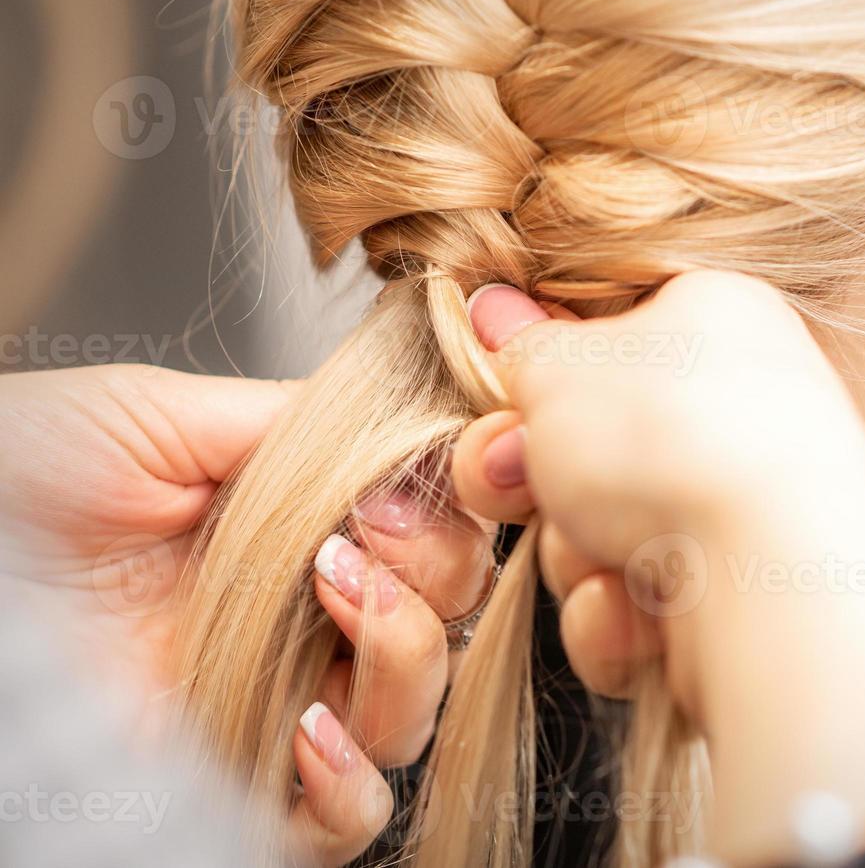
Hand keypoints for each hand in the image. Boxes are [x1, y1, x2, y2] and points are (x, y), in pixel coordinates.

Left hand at [0, 365, 496, 865]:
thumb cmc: (15, 481)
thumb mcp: (155, 416)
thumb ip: (286, 418)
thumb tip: (406, 423)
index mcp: (297, 533)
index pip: (433, 536)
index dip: (446, 515)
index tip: (397, 491)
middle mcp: (301, 624)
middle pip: (449, 623)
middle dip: (435, 573)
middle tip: (365, 536)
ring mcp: (275, 707)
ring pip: (412, 719)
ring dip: (406, 660)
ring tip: (335, 603)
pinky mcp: (233, 787)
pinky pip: (346, 820)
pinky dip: (351, 782)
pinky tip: (306, 730)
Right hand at [452, 270, 864, 702]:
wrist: (772, 572)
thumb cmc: (670, 437)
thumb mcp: (561, 365)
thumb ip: (521, 346)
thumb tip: (498, 309)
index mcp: (719, 318)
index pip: (612, 340)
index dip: (541, 377)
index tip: (501, 402)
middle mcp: (744, 409)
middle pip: (598, 447)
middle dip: (538, 480)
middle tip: (510, 480)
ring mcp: (749, 507)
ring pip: (610, 534)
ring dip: (576, 555)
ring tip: (605, 554)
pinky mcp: (745, 596)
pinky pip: (645, 607)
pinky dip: (624, 617)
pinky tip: (638, 616)